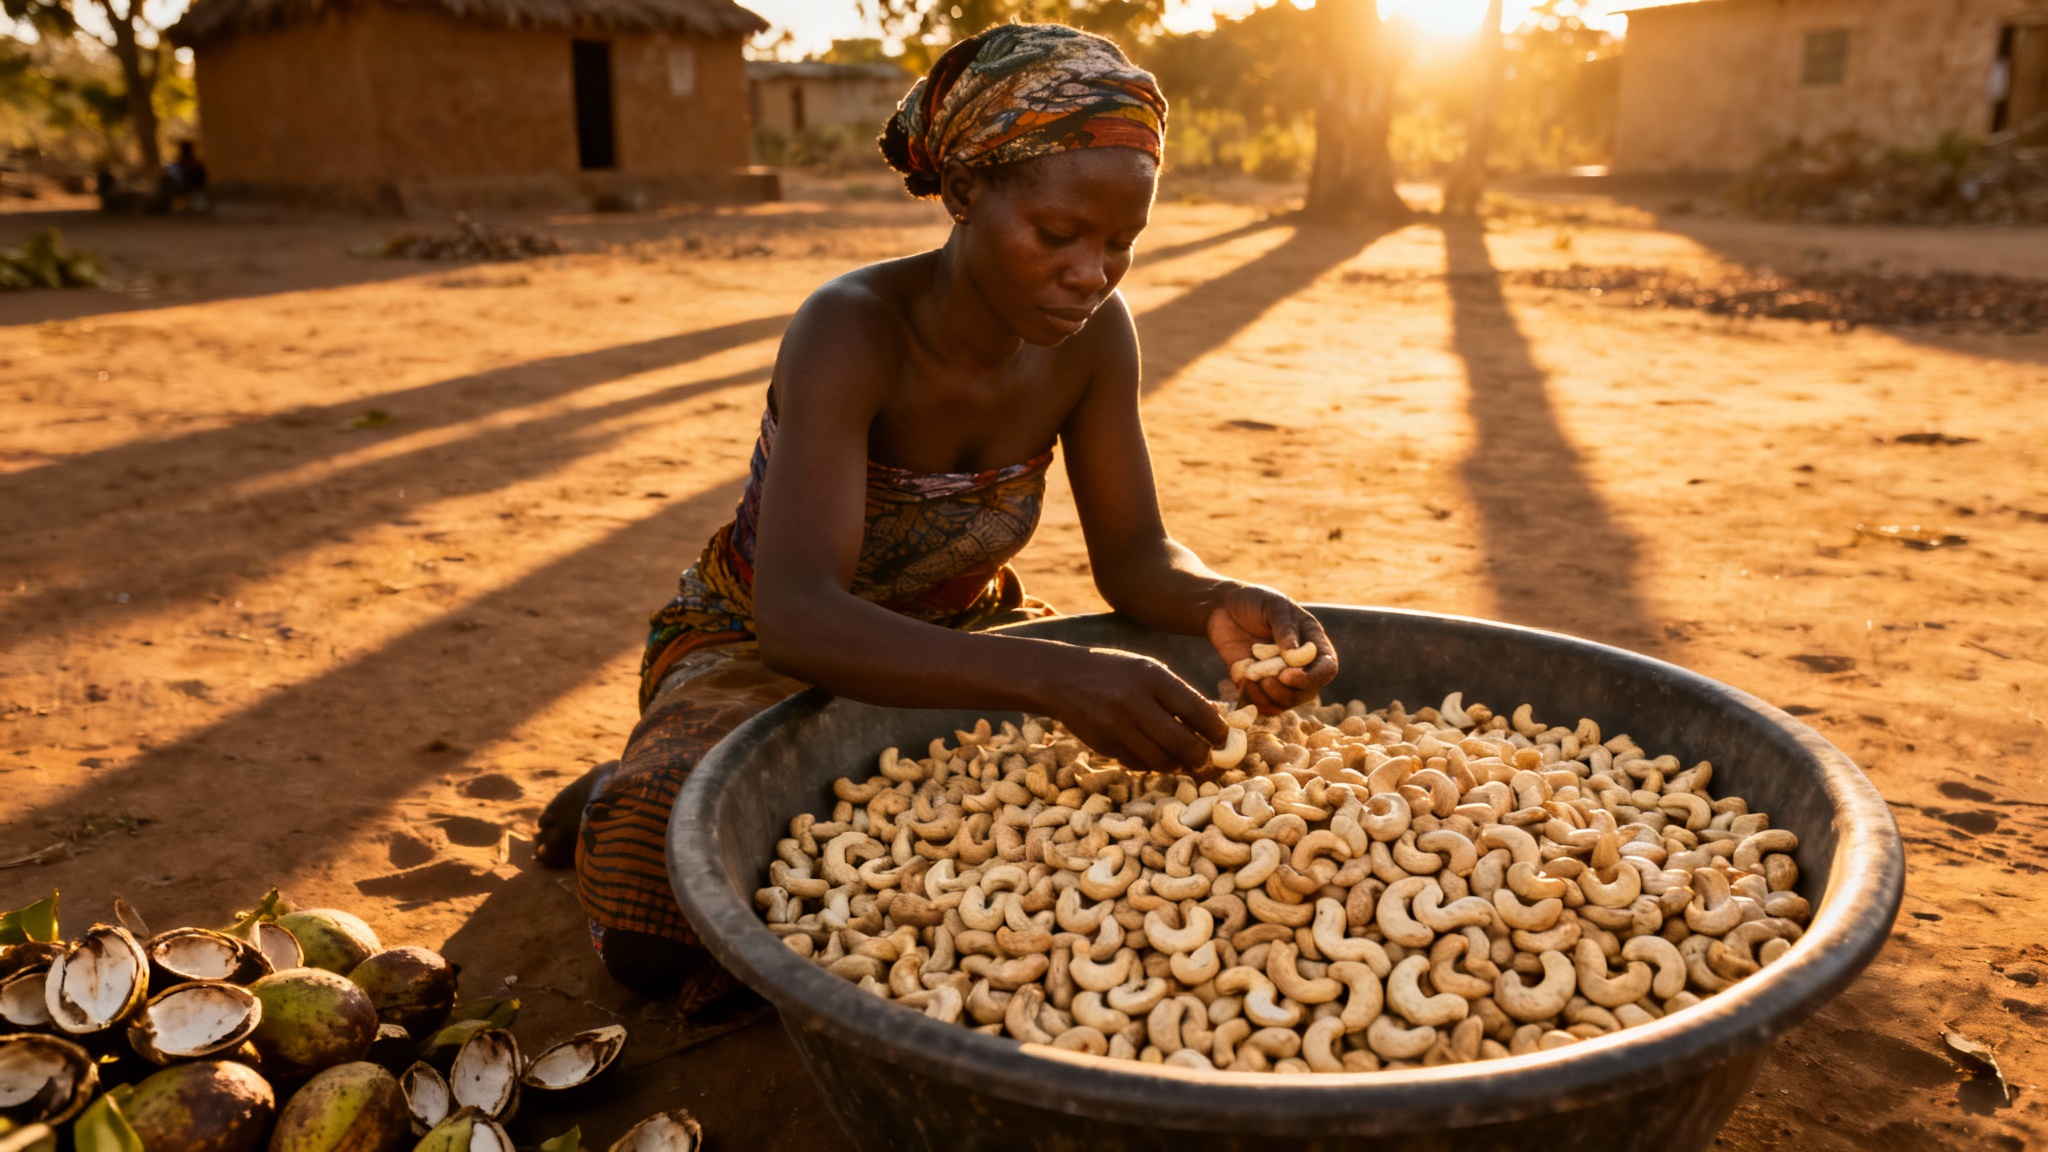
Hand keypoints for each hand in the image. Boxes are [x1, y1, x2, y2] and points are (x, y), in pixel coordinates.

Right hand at [1040, 647, 1229, 774]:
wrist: (1061, 678)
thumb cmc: (1114, 672)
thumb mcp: (1146, 669)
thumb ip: (1176, 693)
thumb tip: (1213, 720)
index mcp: (1151, 676)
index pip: (1197, 710)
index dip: (1217, 730)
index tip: (1224, 739)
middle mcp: (1135, 702)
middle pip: (1182, 742)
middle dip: (1202, 757)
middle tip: (1209, 758)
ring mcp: (1117, 726)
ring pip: (1162, 760)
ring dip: (1179, 765)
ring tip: (1186, 761)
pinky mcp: (1105, 745)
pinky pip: (1139, 764)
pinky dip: (1154, 765)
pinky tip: (1158, 756)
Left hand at [1206, 584, 1338, 712]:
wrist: (1222, 607)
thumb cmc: (1253, 601)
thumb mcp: (1272, 606)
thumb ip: (1285, 628)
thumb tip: (1295, 655)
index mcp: (1312, 643)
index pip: (1327, 668)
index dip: (1312, 678)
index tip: (1286, 675)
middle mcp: (1300, 664)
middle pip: (1308, 692)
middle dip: (1287, 692)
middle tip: (1263, 680)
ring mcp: (1279, 677)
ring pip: (1286, 702)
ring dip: (1269, 698)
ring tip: (1250, 680)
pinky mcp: (1259, 686)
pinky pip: (1263, 705)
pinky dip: (1254, 702)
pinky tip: (1243, 684)